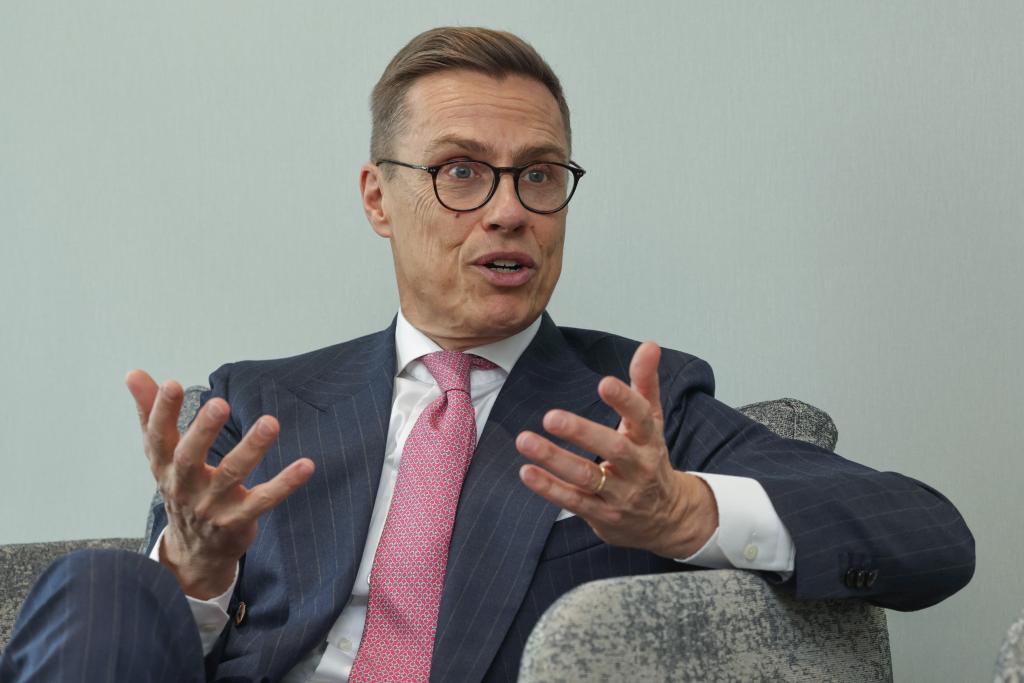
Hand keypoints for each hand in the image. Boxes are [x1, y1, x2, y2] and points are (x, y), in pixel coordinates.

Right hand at [126, 370, 314, 597]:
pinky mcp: (239, 519)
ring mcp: (212, 505)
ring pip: (231, 474)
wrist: (193, 551)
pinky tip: (306, 465)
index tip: (171, 384)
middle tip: (219, 403)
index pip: (158, 436)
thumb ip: (150, 413)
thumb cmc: (180, 488)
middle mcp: (185, 485)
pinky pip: (264, 500)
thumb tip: (134, 373)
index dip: (161, 411)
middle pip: (189, 457)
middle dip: (203, 431)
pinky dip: (285, 484)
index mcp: (164, 466)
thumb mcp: (160, 454)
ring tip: (270, 422)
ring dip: (252, 449)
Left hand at [516, 342, 717, 558]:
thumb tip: (650, 344)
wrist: (666, 518)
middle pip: (613, 449)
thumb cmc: (650, 460)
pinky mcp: (601, 514)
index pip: (642, 417)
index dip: (624, 400)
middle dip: (582, 433)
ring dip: (554, 459)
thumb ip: (645, 383)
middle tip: (551, 416)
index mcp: (649, 440)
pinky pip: (573, 502)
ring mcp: (619, 494)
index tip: (605, 383)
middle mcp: (638, 467)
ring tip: (526, 440)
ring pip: (587, 477)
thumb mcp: (652, 422)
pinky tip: (527, 471)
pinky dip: (549, 488)